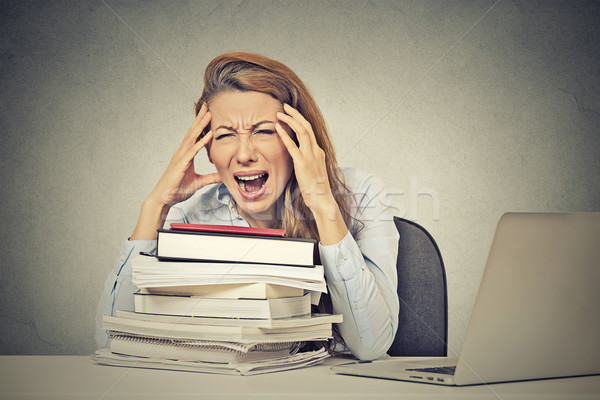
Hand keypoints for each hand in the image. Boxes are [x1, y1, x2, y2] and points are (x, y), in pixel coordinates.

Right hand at [131, 104, 220, 239]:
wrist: (164, 198)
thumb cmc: (177, 190)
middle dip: (201, 118)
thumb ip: (210, 178)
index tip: (208, 113)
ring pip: (192, 137)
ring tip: (209, 113)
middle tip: (207, 105)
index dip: (201, 124)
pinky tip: (209, 134)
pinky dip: (202, 142)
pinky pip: (193, 150)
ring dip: (201, 125)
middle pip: (193, 131)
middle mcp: (182, 152)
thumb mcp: (199, 182)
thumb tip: (222, 176)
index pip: (195, 136)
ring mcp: (181, 156)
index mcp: (186, 155)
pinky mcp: (181, 163)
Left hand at [275, 104, 347, 244]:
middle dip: (295, 114)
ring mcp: (310, 157)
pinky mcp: (303, 164)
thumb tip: (297, 158)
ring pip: (302, 131)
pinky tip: (277, 128)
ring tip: (280, 114)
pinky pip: (293, 146)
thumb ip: (306, 161)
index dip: (300, 120)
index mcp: (318, 152)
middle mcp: (316, 151)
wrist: (322, 200)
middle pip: (307, 126)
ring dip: (290, 120)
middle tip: (285, 107)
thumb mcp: (312, 171)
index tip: (291, 113)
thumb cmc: (315, 189)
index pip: (310, 131)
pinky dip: (285, 135)